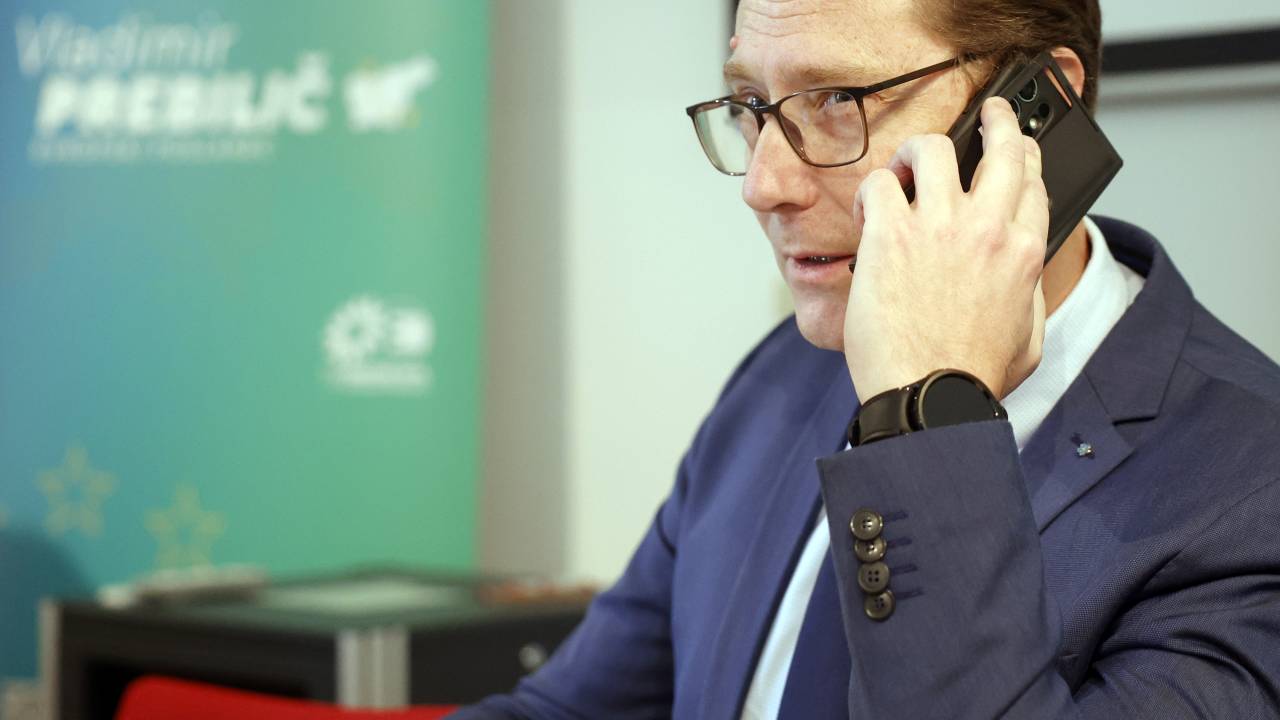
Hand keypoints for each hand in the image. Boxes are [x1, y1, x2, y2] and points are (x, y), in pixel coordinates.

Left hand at [844, 97, 1047, 401]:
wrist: (929, 397)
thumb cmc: (971, 377)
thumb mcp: (1029, 336)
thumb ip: (1029, 293)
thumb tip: (1022, 273)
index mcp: (1023, 251)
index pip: (1032, 182)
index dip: (1024, 158)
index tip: (1015, 150)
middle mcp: (987, 228)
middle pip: (1003, 146)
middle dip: (997, 120)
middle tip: (988, 112)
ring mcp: (937, 227)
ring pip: (933, 148)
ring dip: (919, 150)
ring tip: (906, 166)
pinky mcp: (890, 235)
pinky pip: (879, 183)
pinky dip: (874, 189)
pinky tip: (871, 209)